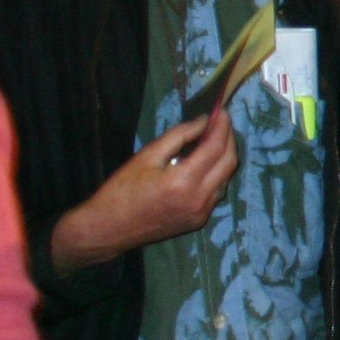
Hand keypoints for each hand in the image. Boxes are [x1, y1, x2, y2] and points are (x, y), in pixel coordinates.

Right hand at [50, 110, 237, 272]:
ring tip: (216, 139)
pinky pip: (217, 192)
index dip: (222, 127)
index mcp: (184, 181)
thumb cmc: (122, 189)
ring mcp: (202, 213)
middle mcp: (199, 198)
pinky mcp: (199, 220)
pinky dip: (217, 174)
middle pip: (229, 162)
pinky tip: (207, 163)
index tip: (222, 111)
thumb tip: (204, 121)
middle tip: (222, 122)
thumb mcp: (146, 156)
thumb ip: (179, 136)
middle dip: (229, 138)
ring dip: (225, 157)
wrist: (110, 229)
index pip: (215, 147)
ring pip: (226, 178)